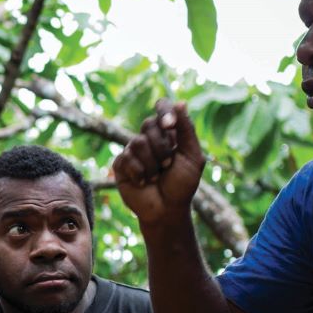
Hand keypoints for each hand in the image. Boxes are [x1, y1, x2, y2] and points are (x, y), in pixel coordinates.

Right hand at [110, 100, 204, 226]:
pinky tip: (143, 183)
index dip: (164, 111)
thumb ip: (186, 130)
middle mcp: (150, 138)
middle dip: (161, 147)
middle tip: (168, 165)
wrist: (166, 210)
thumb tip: (181, 102)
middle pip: (148, 124)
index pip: (162, 107)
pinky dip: (139, 173)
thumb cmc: (182, 185)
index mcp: (168, 132)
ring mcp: (133, 150)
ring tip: (156, 178)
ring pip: (137, 142)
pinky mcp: (121, 164)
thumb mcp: (192, 156)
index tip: (169, 124)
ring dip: (151, 164)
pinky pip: (126, 159)